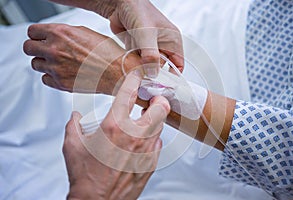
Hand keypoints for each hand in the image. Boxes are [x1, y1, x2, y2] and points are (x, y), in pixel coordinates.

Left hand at [23, 23, 139, 93]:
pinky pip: (45, 79)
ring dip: (44, 63)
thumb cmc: (108, 53)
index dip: (36, 35)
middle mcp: (55, 50)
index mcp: (60, 33)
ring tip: (58, 63)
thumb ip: (65, 33)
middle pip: (28, 48)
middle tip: (43, 51)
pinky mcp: (60, 83)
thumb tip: (55, 36)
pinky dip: (51, 77)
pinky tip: (63, 74)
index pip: (32, 31)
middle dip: (35, 49)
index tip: (38, 38)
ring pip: (35, 64)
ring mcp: (56, 68)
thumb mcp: (85, 33)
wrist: (118, 72)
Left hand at [47, 0, 183, 76]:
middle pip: (162, 68)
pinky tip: (128, 69)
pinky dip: (133, 66)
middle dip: (154, 75)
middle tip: (146, 85)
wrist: (118, 3)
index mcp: (172, 40)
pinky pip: (138, 62)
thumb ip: (151, 54)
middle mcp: (163, 44)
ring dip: (142, 70)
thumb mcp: (146, 34)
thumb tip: (153, 73)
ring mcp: (149, 47)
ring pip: (149, 66)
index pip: (178, 64)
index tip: (164, 88)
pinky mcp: (138, 48)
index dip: (172, 77)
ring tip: (136, 78)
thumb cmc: (137, 10)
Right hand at [63, 71, 169, 198]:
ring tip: (145, 119)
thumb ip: (74, 124)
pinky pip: (157, 144)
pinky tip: (142, 141)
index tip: (138, 76)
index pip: (130, 93)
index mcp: (114, 126)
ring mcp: (145, 150)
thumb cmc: (85, 175)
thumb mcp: (72, 144)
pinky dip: (152, 138)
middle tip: (152, 99)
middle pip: (160, 108)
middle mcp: (134, 135)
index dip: (135, 80)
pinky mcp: (150, 162)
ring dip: (154, 119)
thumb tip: (77, 116)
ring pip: (160, 125)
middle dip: (158, 100)